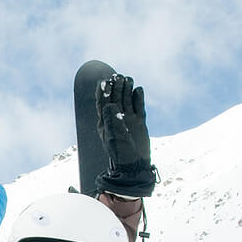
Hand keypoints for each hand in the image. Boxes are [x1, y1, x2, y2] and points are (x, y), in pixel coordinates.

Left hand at [94, 73, 155, 197]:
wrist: (134, 164)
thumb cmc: (120, 153)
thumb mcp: (113, 137)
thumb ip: (111, 120)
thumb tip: (109, 105)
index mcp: (105, 122)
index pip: (102, 103)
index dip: (103, 92)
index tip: (104, 81)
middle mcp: (116, 118)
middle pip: (115, 98)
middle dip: (116, 87)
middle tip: (118, 77)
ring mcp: (128, 119)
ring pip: (127, 100)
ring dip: (127, 89)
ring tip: (129, 79)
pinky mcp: (139, 122)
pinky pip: (138, 106)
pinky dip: (138, 98)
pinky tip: (138, 89)